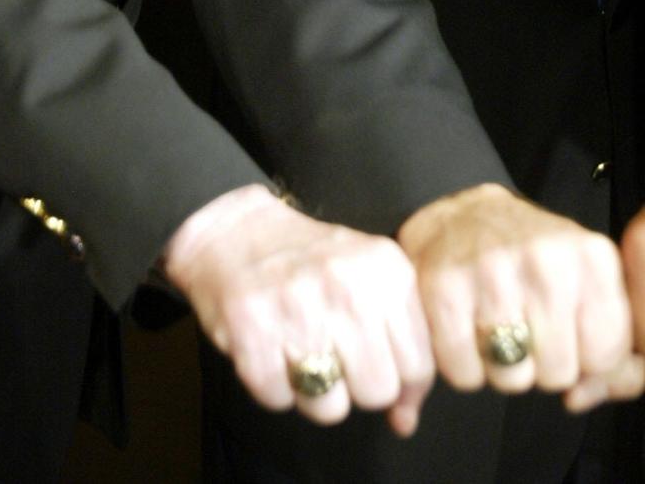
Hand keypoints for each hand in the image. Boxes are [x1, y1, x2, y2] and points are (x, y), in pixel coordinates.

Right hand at [161, 184, 433, 434]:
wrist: (236, 231)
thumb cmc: (312, 264)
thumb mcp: (371, 283)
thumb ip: (402, 347)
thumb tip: (405, 422)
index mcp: (386, 270)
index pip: (418, 366)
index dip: (395, 376)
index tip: (370, 356)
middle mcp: (347, 285)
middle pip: (376, 392)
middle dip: (354, 384)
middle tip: (330, 350)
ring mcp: (297, 304)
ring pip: (329, 407)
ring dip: (311, 392)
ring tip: (298, 349)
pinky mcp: (251, 325)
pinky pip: (278, 399)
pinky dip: (271, 385)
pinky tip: (268, 347)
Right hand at [399, 183, 643, 407]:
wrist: (458, 215)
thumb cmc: (526, 259)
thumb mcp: (584, 282)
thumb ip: (604, 346)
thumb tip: (580, 399)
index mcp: (591, 258)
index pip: (605, 358)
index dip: (580, 355)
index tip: (562, 328)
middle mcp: (546, 259)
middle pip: (558, 374)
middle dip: (538, 362)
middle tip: (520, 322)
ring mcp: (492, 270)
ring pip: (511, 379)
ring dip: (498, 365)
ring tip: (491, 323)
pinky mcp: (444, 287)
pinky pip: (465, 373)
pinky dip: (460, 363)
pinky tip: (461, 327)